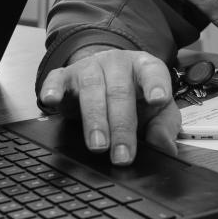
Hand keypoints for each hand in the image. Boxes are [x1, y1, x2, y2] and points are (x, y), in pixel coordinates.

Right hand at [37, 46, 178, 165]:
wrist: (104, 77)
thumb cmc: (134, 96)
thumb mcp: (156, 110)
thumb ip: (164, 126)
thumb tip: (166, 146)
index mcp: (144, 67)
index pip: (153, 72)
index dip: (155, 85)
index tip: (158, 100)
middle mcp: (116, 63)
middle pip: (120, 91)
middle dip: (121, 126)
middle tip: (123, 155)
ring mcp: (89, 67)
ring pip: (91, 89)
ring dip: (95, 119)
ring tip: (98, 145)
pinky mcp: (65, 75)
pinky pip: (56, 79)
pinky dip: (53, 90)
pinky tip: (51, 101)